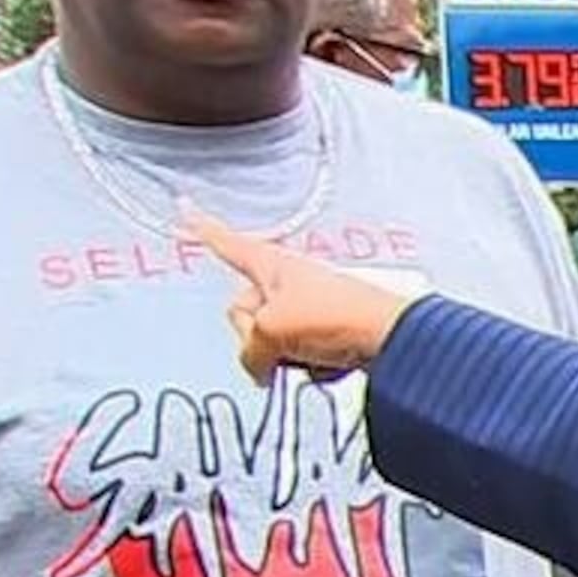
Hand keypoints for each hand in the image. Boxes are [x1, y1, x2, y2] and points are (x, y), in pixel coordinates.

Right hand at [186, 208, 413, 381]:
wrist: (392, 340)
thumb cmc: (335, 318)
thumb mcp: (270, 332)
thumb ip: (249, 351)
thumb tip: (260, 369)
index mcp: (270, 263)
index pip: (226, 243)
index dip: (202, 227)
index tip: (185, 207)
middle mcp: (287, 280)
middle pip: (243, 313)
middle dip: (256, 337)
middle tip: (286, 339)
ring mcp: (307, 309)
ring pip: (271, 342)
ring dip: (286, 356)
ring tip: (316, 351)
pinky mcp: (328, 335)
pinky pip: (299, 357)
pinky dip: (310, 366)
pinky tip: (330, 363)